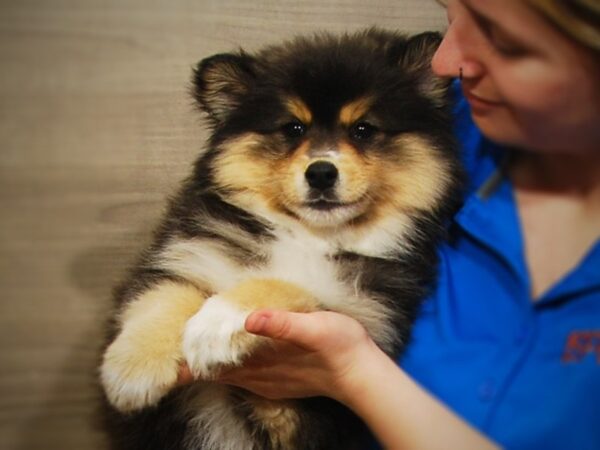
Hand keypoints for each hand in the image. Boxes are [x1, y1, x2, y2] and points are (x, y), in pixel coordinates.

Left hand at [178, 309, 377, 402]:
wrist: (362, 374)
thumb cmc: (340, 347)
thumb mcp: (313, 327)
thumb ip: (282, 324)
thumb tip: (250, 318)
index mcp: (263, 361)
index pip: (216, 366)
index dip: (192, 363)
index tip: (169, 356)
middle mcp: (261, 375)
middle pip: (218, 373)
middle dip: (195, 365)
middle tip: (173, 352)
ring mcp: (270, 381)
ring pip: (230, 376)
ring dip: (210, 368)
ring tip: (191, 358)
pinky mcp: (280, 382)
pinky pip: (245, 379)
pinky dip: (229, 371)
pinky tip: (229, 364)